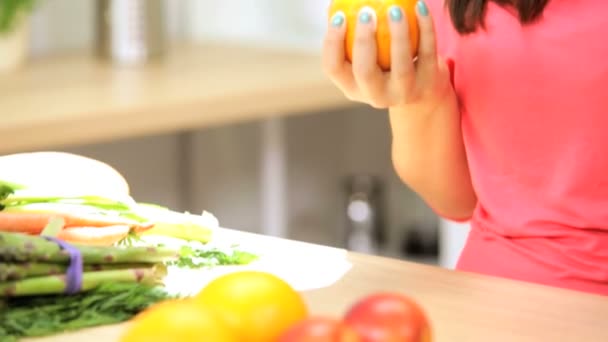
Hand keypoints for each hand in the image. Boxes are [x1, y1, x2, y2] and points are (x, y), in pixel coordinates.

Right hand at [322, 1, 453, 109]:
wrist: (421, 90)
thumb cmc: (383, 64)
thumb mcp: (365, 59)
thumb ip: (351, 36)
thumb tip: (336, 4)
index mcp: (352, 87)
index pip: (333, 67)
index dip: (332, 42)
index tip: (339, 16)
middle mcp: (376, 96)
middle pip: (364, 71)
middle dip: (363, 41)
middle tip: (365, 12)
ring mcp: (404, 92)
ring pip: (401, 66)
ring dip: (398, 35)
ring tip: (395, 9)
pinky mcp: (428, 83)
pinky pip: (427, 52)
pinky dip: (425, 28)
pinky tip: (419, 6)